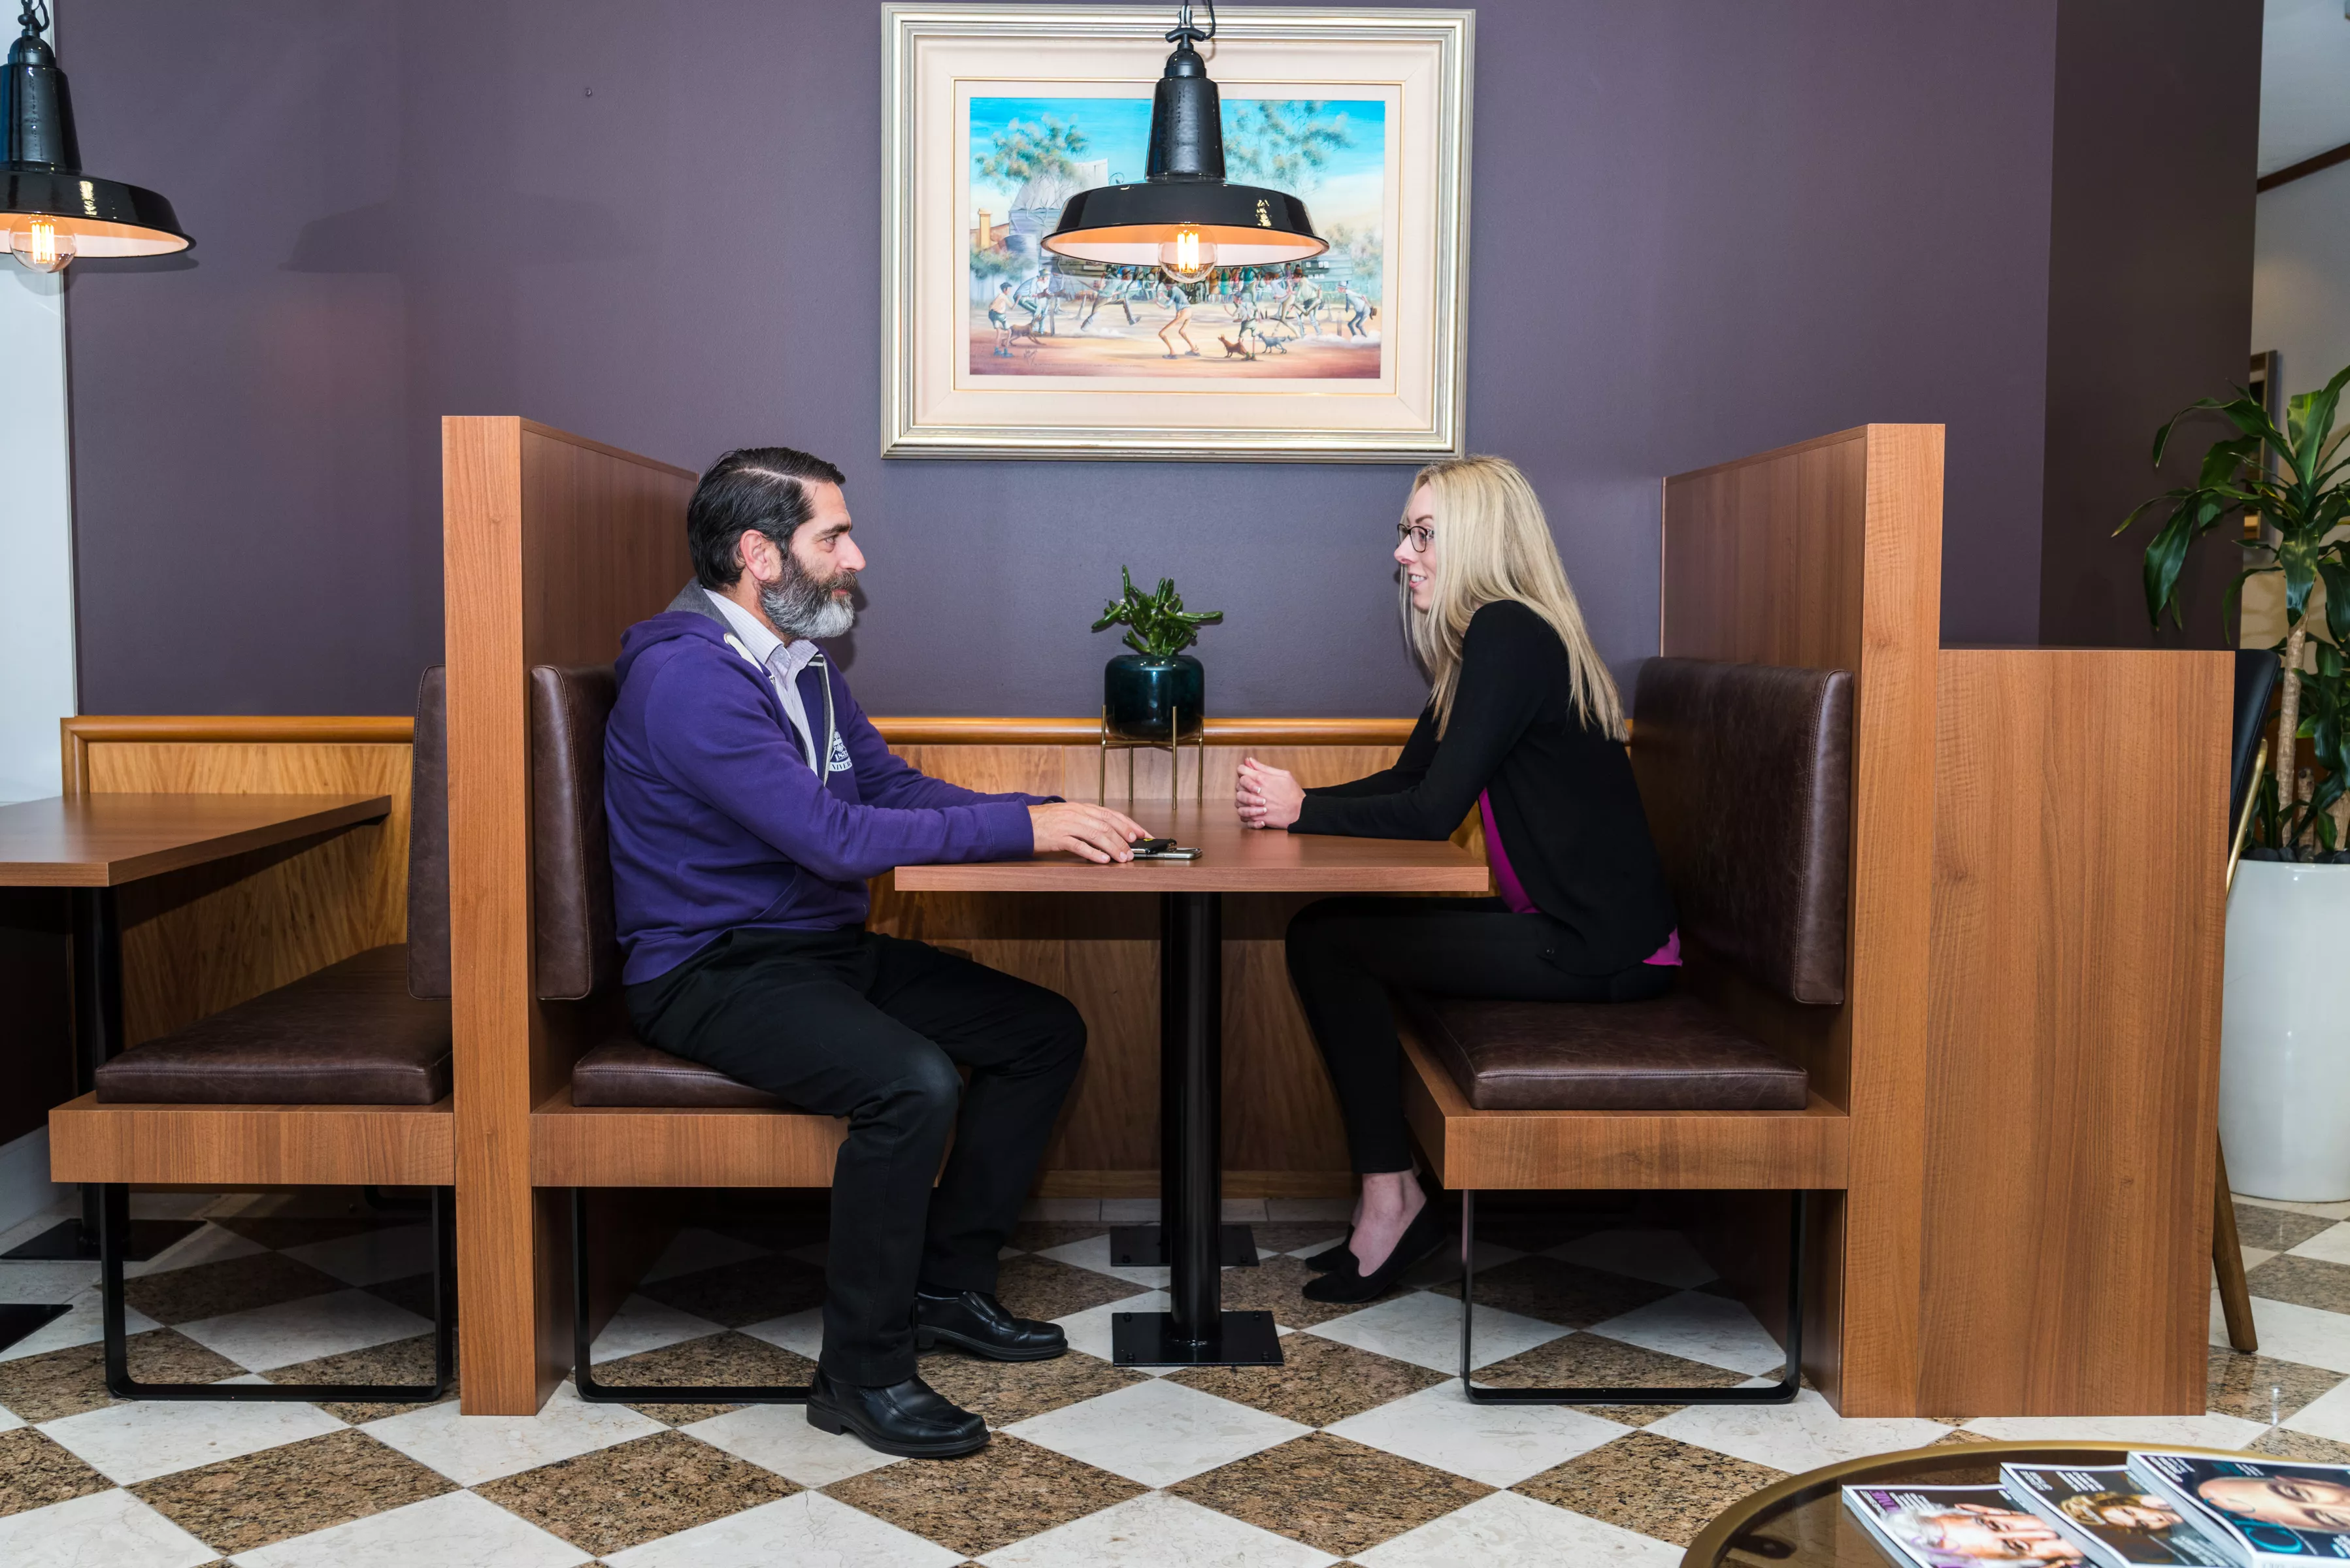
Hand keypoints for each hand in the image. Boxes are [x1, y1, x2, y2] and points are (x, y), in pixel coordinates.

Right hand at [1028, 802, 1151, 862]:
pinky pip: (1079, 845)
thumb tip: (1109, 831)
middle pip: (1107, 824)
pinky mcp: (1058, 837)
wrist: (1020, 824)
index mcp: (1081, 807)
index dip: (1129, 824)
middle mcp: (1077, 813)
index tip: (1142, 834)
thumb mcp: (1069, 815)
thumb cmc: (1044, 822)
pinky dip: (1093, 853)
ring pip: (1097, 834)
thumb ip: (1087, 820)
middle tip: (1133, 851)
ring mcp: (1067, 824)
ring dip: (1113, 847)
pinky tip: (1103, 860)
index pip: (1111, 814)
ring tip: (1123, 858)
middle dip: (1124, 838)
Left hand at [1235, 756, 1303, 829]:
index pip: (1241, 770)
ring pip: (1238, 803)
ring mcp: (1255, 805)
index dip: (1243, 770)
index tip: (1248, 774)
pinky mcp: (1257, 818)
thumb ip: (1264, 767)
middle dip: (1243, 786)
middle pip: (1237, 786)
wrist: (1300, 812)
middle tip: (1252, 789)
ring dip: (1243, 801)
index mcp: (1261, 779)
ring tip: (1252, 802)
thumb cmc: (1293, 793)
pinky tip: (1254, 812)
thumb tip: (1249, 760)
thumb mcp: (1283, 775)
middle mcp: (1255, 792)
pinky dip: (1246, 815)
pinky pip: (1243, 817)